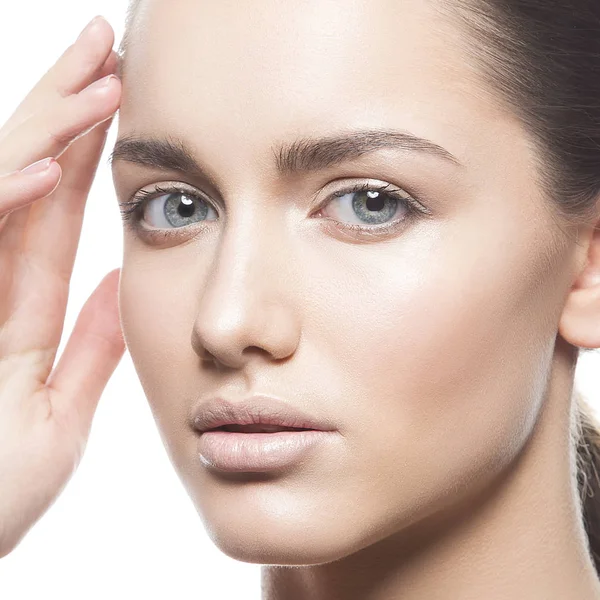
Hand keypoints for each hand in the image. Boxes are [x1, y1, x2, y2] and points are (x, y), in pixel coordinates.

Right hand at [0, 15, 124, 557]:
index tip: (118, 103)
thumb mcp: (57, 413)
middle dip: (61, 111)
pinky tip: (41, 166)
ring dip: (42, 133)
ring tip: (96, 82)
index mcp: (20, 306)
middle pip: (24, 178)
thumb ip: (88, 345)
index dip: (82, 153)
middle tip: (105, 48)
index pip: (54, 209)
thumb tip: (123, 282)